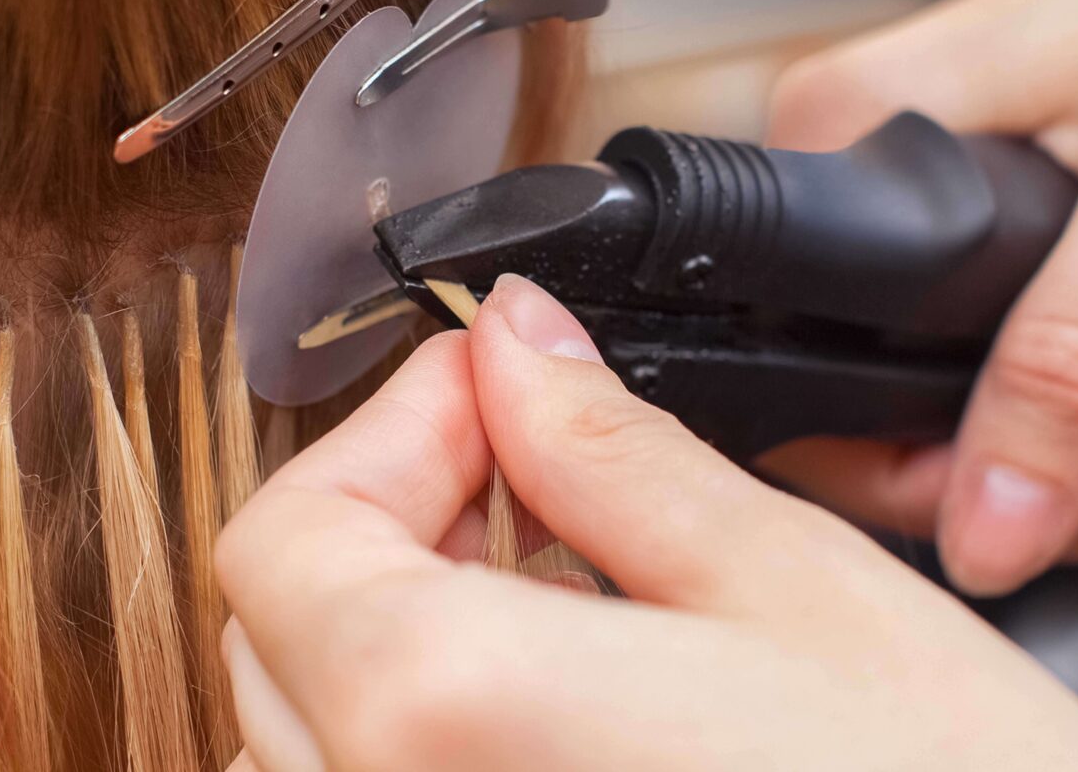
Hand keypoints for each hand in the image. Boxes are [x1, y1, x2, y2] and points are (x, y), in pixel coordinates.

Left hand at [217, 276, 1077, 771]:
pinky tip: (562, 696)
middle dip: (391, 516)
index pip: (288, 537)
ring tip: (552, 580)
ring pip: (311, 737)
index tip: (494, 390)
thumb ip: (612, 454)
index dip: (390, 429)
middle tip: (530, 466)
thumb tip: (520, 345)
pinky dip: (427, 735)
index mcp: (444, 720)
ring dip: (399, 630)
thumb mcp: (794, 591)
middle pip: (282, 633)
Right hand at [765, 0, 1077, 594]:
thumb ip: (1072, 365)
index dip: (940, 479)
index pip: (818, 385)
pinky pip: (1064, 401)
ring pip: (1003, 432)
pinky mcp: (1040, 264)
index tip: (1072, 504)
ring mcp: (958, 234)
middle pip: (917, 429)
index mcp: (843, 141)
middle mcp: (881, 191)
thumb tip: (984, 529)